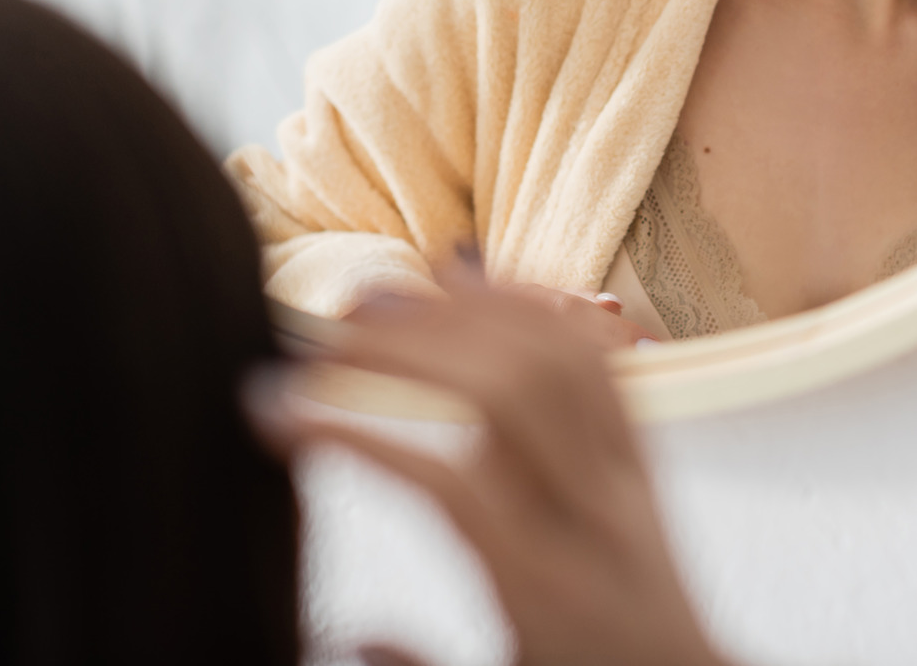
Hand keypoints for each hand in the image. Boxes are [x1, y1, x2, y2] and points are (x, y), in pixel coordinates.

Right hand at [257, 266, 729, 665]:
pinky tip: (469, 284)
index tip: (272, 409)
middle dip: (408, 347)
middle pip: (505, 393)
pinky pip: (597, 359)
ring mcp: (628, 477)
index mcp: (544, 589)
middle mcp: (593, 517)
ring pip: (556, 358)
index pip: (444, 482)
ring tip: (377, 300)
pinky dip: (531, 307)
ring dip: (462, 310)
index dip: (353, 433)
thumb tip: (339, 634)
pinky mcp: (644, 456)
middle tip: (322, 337)